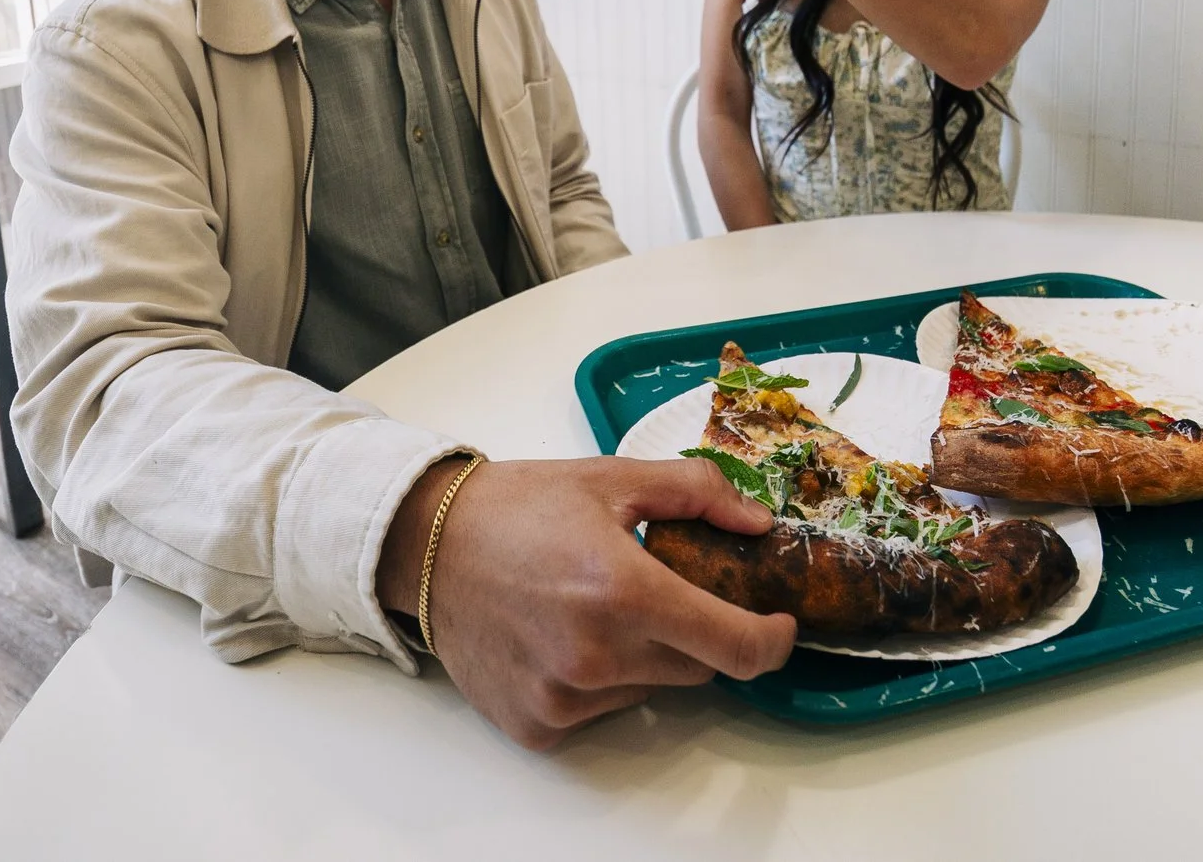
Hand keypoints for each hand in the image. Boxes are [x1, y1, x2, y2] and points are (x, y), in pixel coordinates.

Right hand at [377, 456, 796, 749]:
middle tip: (661, 590)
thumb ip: (697, 493)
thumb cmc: (519, 507)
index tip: (778, 624)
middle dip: (695, 629)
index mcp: (623, 589)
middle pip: (697, 667)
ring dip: (647, 656)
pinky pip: (602, 711)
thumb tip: (758, 523)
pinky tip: (564, 637)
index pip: (735, 646)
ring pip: (651, 690)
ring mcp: (563, 697)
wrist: (424, 544)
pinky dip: (601, 681)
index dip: (772, 641)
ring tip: (598, 607)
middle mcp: (595, 655)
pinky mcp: (536, 724)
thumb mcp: (612, 478)